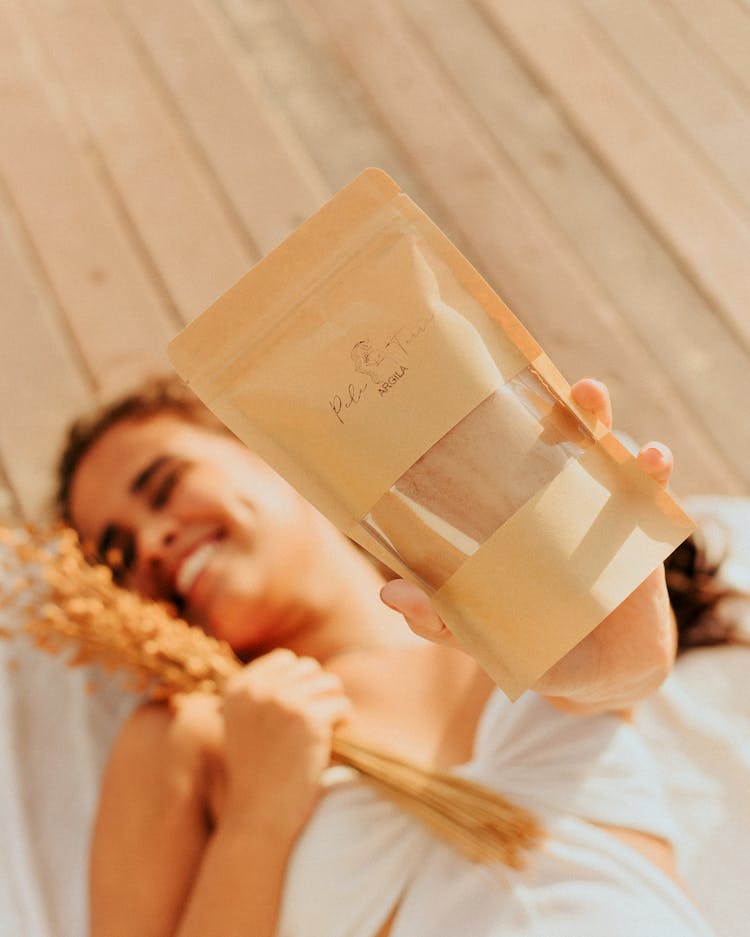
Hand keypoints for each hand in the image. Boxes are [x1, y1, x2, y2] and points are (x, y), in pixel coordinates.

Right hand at [221, 649, 350, 834]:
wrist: (258, 817)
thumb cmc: (256, 775)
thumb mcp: (244, 725)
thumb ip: (263, 693)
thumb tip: (299, 664)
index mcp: (238, 688)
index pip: (284, 659)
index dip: (299, 682)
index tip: (300, 710)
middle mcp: (258, 689)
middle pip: (308, 668)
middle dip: (318, 691)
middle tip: (319, 721)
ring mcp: (283, 702)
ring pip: (329, 683)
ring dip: (333, 705)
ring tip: (329, 730)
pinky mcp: (309, 719)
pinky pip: (341, 704)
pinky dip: (345, 721)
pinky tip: (335, 741)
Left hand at [380, 378, 675, 711]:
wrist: (598, 673)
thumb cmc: (530, 644)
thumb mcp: (479, 634)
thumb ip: (441, 618)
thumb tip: (390, 593)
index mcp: (506, 515)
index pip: (490, 460)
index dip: (478, 424)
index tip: (462, 389)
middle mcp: (548, 499)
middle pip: (544, 440)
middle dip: (536, 403)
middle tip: (522, 376)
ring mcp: (592, 507)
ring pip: (595, 449)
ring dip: (595, 416)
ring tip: (589, 393)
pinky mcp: (634, 527)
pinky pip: (648, 490)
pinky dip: (653, 469)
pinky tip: (653, 457)